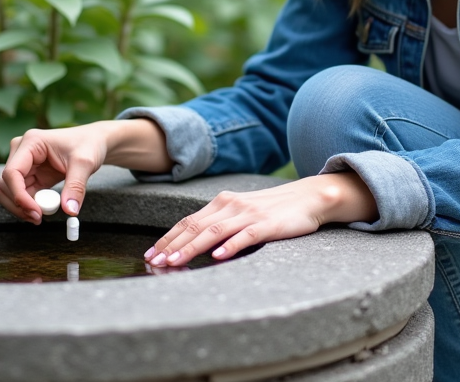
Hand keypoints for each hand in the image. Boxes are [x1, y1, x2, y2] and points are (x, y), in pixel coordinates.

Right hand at [0, 125, 109, 223]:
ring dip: (19, 207)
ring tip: (39, 217)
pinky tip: (42, 211)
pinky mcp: (30, 174)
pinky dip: (27, 205)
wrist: (95, 141)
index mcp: (31, 142)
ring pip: (8, 191)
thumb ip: (76, 187)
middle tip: (38, 219)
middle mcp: (22, 151)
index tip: (35, 212)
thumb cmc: (89, 145)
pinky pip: (20, 194)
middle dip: (18, 204)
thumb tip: (69, 210)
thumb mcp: (85, 163)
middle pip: (5, 183)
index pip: (12, 172)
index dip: (19, 195)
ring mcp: (24, 163)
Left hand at [146, 171, 376, 266]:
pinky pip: (245, 236)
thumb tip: (193, 244)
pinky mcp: (267, 224)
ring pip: (214, 231)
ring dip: (192, 247)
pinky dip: (230, 246)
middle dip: (172, 244)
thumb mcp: (241, 212)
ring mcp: (249, 214)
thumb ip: (220, 224)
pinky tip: (218, 256)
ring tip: (176, 261)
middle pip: (195, 226)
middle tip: (154, 261)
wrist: (308, 197)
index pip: (188, 221)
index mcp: (222, 202)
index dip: (168, 237)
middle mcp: (231, 205)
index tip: (151, 253)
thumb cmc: (272, 209)